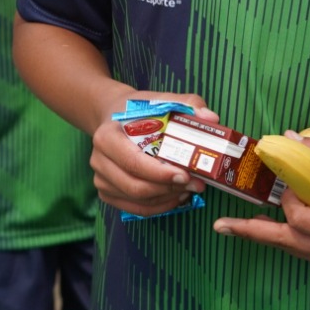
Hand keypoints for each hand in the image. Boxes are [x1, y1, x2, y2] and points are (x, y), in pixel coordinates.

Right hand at [90, 91, 218, 216]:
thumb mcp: (161, 100)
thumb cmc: (139, 110)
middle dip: (169, 189)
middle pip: (135, 186)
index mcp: (107, 137)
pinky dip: (159, 206)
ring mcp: (101, 179)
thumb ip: (187, 103)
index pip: (133, 162)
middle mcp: (99, 160)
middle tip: (196, 184)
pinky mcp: (107, 192)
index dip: (160, 173)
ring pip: (137, 201)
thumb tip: (211, 118)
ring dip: (167, 199)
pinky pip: (136, 208)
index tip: (186, 175)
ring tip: (189, 189)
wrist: (114, 116)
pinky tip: (175, 196)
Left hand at [213, 134, 309, 271]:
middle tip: (220, 225)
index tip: (292, 180)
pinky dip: (282, 236)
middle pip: (284, 241)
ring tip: (232, 225)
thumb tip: (283, 139)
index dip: (288, 198)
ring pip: (289, 247)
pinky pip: (299, 249)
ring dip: (263, 233)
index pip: (297, 217)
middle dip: (250, 231)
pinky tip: (262, 227)